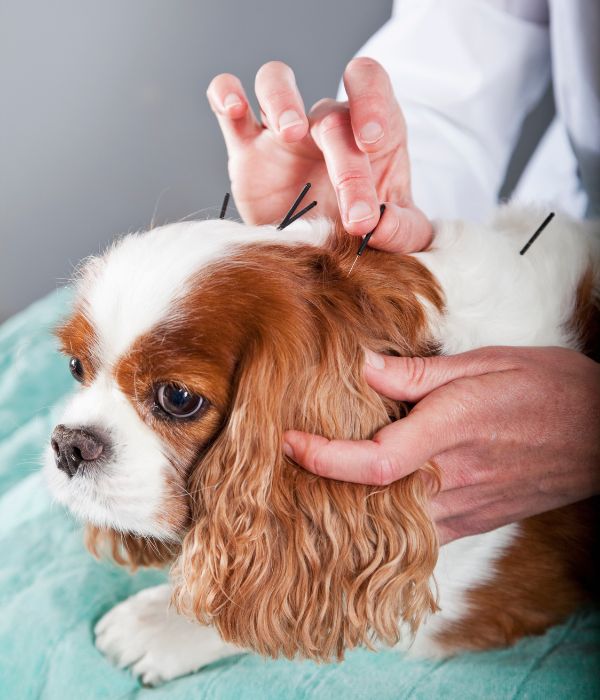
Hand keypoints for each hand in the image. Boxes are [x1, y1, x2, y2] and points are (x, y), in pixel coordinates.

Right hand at [207, 58, 431, 251]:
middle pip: (331, 117)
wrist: (317, 254)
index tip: (371, 141)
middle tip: (356, 217)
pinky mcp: (246, 149)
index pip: (370, 84)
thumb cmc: (359, 232)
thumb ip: (402, 229)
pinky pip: (227, 102)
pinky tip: (233, 107)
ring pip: (274, 81)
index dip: (372, 101)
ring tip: (289, 134)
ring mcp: (282, 132)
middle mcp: (325, 124)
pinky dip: (225, 93)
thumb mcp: (397, 234)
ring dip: (280, 98)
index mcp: (367, 132)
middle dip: (347, 168)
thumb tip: (383, 224)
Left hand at [283, 347, 599, 543]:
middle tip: (290, 461)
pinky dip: (387, 519)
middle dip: (324, 483)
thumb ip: (417, 373)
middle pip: (371, 497)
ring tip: (320, 477)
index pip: (374, 460)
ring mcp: (465, 506)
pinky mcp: (475, 520)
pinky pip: (420, 532)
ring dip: (351, 503)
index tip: (289, 441)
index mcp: (452, 429)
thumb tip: (362, 367)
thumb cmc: (547, 387)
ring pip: (391, 521)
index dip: (323, 457)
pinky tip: (370, 497)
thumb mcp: (484, 363)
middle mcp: (454, 476)